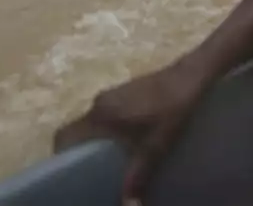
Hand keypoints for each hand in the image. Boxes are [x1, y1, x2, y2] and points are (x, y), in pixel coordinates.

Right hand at [53, 60, 207, 202]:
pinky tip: (126, 145)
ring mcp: (112, 95)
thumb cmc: (172, 109)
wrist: (191, 76)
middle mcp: (99, 103)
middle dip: (81, 154)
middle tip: (91, 176)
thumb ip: (138, 176)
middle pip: (78, 132)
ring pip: (93, 124)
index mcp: (100, 114)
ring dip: (96, 143)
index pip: (65, 135)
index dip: (60, 156)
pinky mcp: (125, 92)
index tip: (67, 175)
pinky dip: (108, 133)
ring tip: (108, 165)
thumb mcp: (156, 146)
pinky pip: (106, 117)